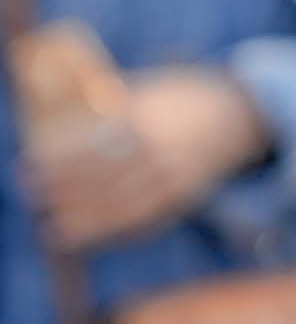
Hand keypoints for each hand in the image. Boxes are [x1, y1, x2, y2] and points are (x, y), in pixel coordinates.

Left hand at [22, 66, 268, 250]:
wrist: (239, 114)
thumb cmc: (179, 96)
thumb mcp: (144, 87)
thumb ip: (105, 102)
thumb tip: (52, 111)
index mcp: (147, 120)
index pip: (93, 146)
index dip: (58, 162)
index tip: (28, 167)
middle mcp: (162, 152)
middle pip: (104, 180)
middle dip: (64, 193)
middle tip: (33, 197)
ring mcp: (177, 177)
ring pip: (125, 207)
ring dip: (86, 221)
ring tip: (56, 230)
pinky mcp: (187, 197)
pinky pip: (148, 220)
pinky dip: (117, 232)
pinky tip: (92, 236)